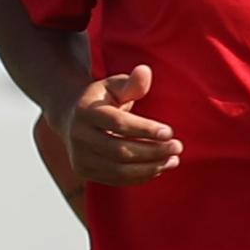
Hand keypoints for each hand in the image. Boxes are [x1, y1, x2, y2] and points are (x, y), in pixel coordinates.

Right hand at [53, 64, 179, 186]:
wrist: (72, 118)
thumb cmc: (103, 99)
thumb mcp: (114, 86)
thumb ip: (132, 83)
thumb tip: (145, 71)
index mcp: (85, 111)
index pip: (118, 123)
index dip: (145, 129)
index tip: (170, 132)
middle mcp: (78, 135)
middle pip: (120, 150)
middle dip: (153, 151)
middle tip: (178, 147)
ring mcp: (78, 156)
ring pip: (119, 169)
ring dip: (150, 167)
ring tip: (173, 159)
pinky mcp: (83, 170)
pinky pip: (116, 179)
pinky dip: (140, 176)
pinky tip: (159, 167)